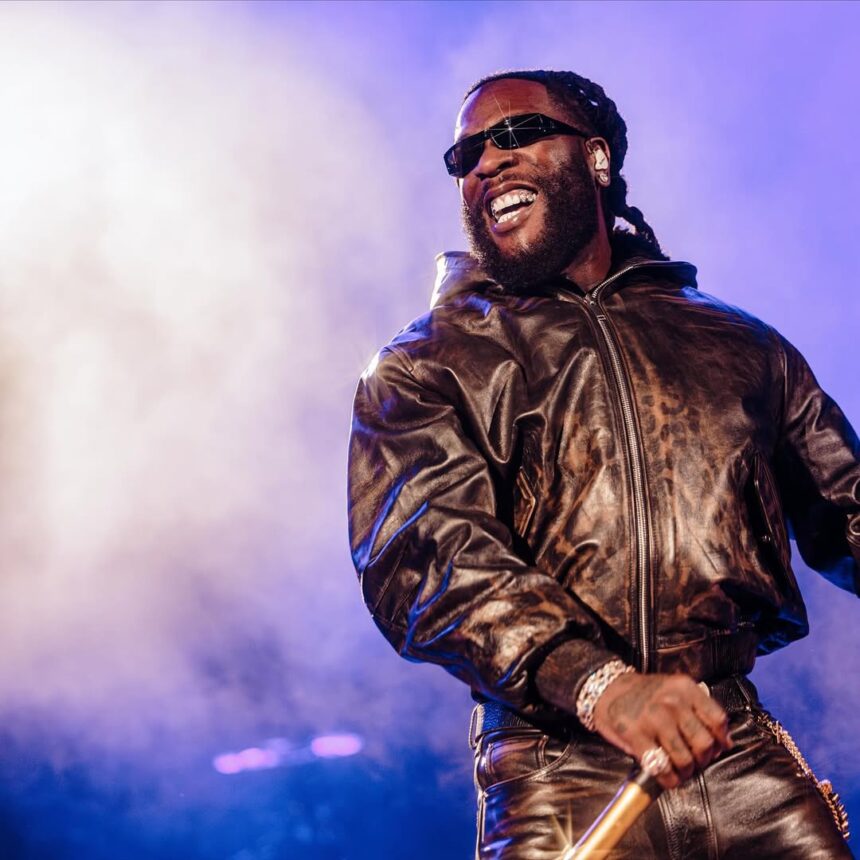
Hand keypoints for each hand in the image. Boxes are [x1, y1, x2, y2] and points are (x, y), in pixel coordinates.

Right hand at [592, 672, 732, 789]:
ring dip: (685, 772)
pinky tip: (667, 777)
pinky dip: (668, 779)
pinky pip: (661, 767)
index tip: (714, 748)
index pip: (718, 720)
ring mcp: (653, 717)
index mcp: (685, 688)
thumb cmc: (643, 694)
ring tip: (680, 771)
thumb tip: (724, 743)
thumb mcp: (674, 690)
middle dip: (702, 759)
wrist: (606, 690)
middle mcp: (671, 701)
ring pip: (685, 759)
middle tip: (695, 762)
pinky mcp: (635, 734)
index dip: (720, 740)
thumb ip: (698, 711)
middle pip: (704, 743)